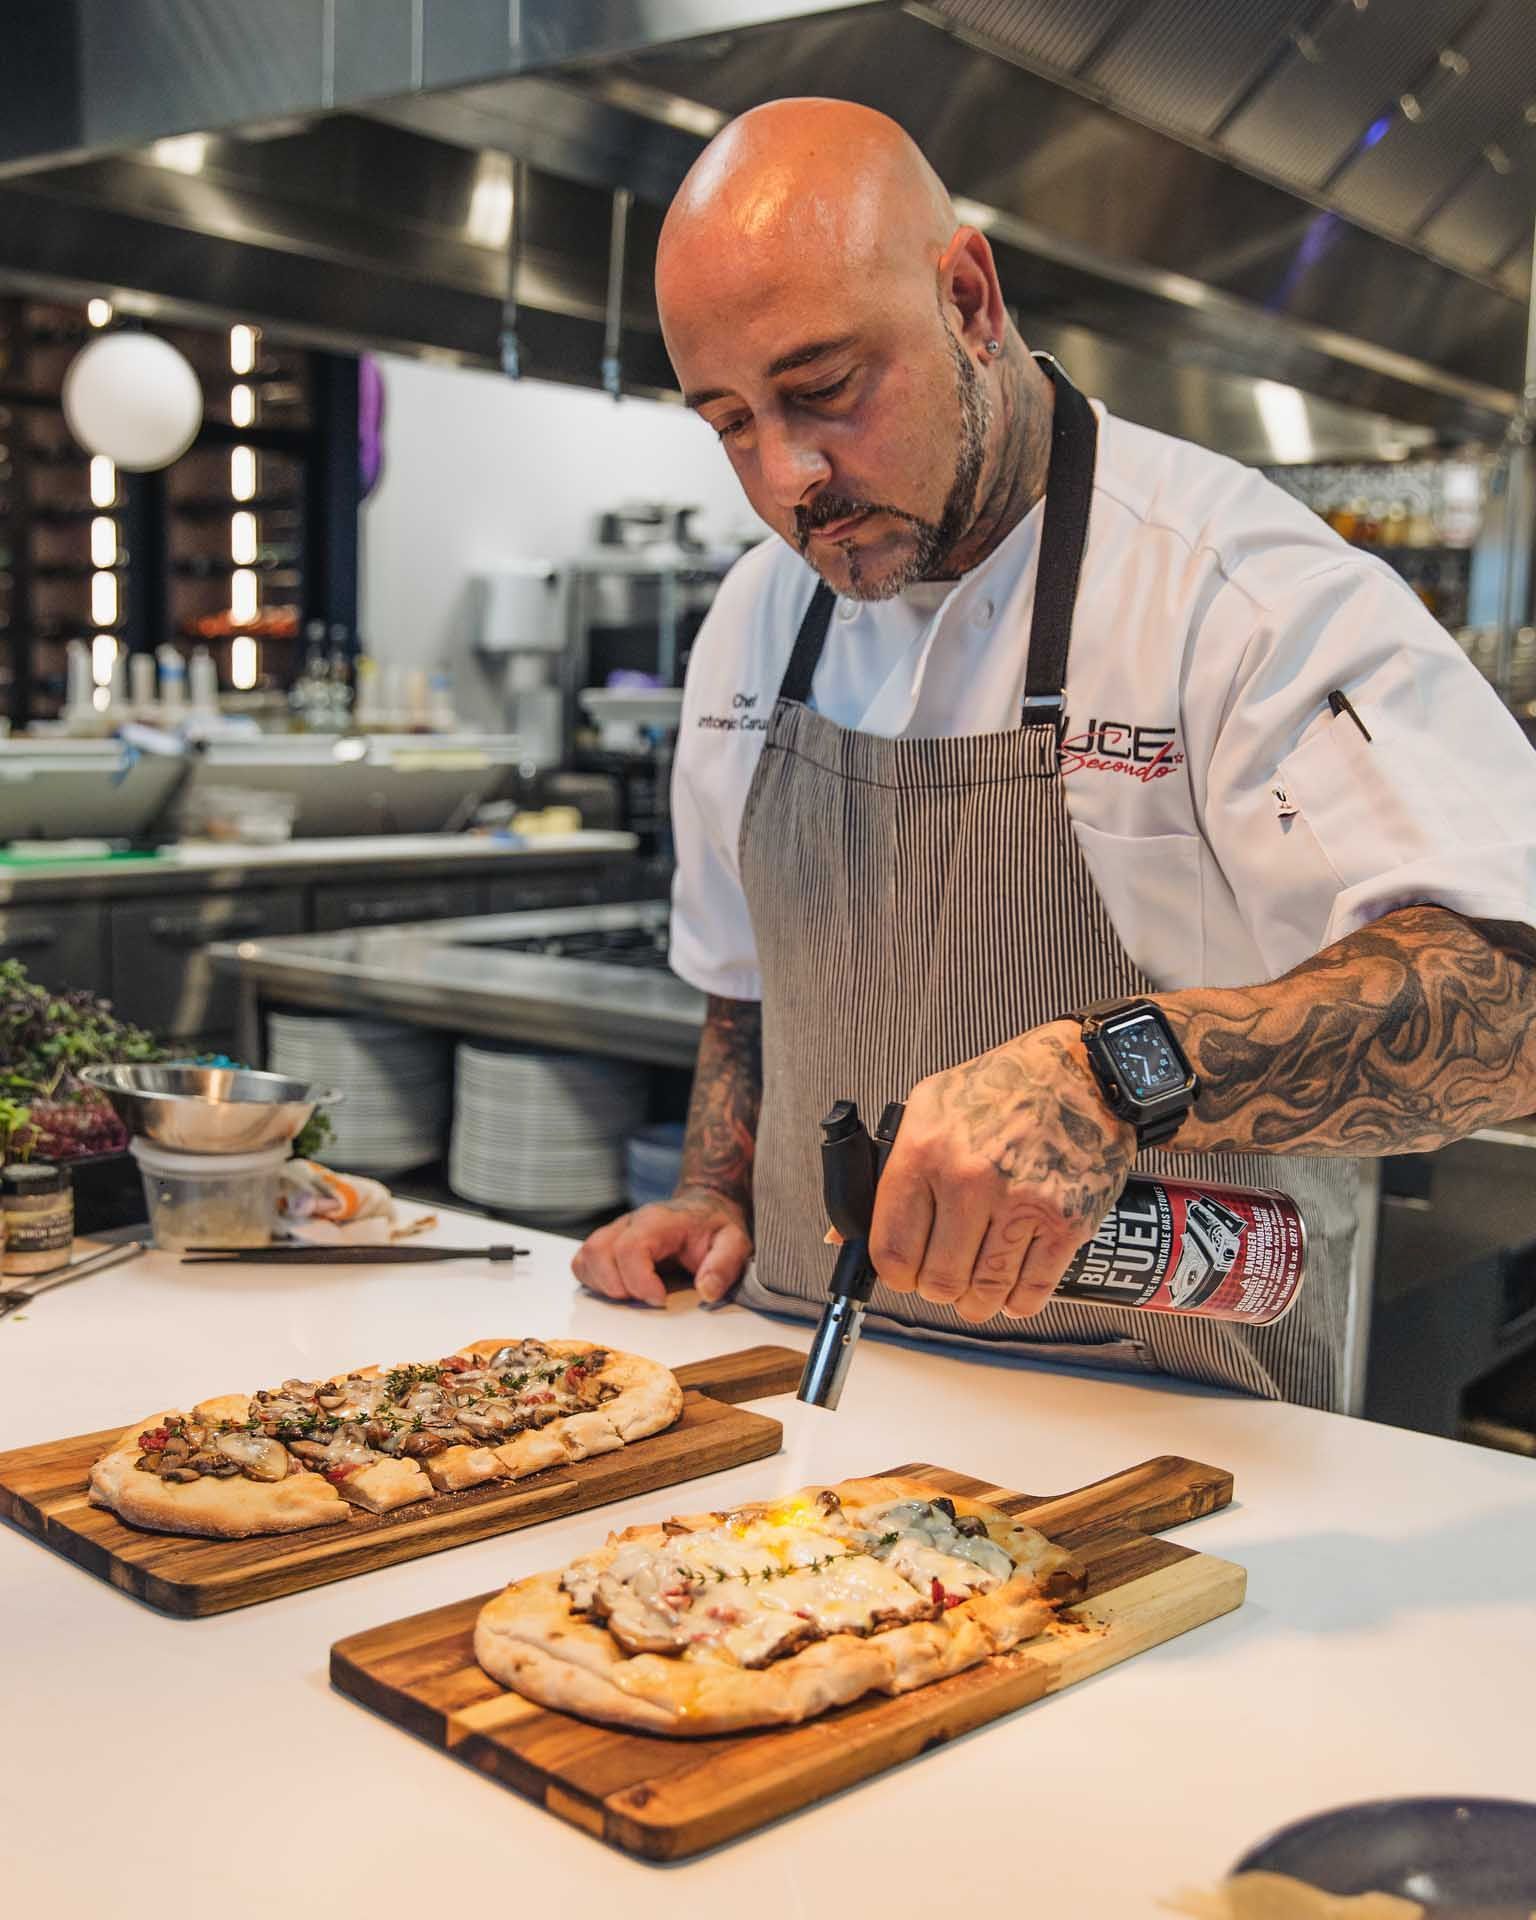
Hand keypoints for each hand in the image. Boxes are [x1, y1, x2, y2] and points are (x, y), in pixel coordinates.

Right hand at [572, 1186, 751, 1306]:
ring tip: (632, 1296)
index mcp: (660, 1220)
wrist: (703, 1208)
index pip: (631, 1246)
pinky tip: (618, 1290)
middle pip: (600, 1251)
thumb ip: (724, 1265)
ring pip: (586, 1255)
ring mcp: (615, 1231)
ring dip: (602, 1285)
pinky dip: (592, 1281)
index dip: (639, 1280)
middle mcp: (630, 1222)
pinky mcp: (607, 1242)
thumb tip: (706, 1292)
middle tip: (647, 1299)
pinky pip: (582, 1261)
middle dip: (619, 1287)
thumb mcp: (734, 1243)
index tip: (660, 1299)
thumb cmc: (715, 1228)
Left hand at [869, 1020, 1135, 1323]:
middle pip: (939, 1281)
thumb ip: (887, 1171)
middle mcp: (969, 1180)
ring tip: (978, 1289)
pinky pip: (1031, 1293)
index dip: (895, 1273)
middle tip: (946, 1276)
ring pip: (984, 1294)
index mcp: (925, 1151)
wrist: (1081, 1071)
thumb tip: (843, 1235)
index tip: (905, 1272)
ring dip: (977, 1303)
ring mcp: (1022, 1204)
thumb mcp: (928, 1108)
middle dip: (938, 1288)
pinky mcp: (1067, 1222)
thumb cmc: (1001, 1087)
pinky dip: (1018, 1302)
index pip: (892, 1249)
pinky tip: (1013, 1289)